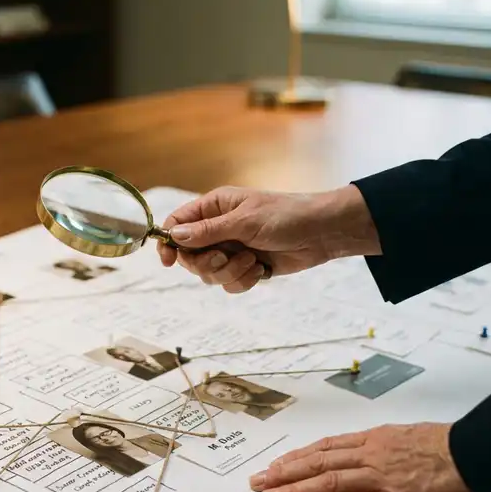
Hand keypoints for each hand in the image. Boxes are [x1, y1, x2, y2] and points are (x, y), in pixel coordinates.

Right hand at [157, 185, 379, 293]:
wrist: (321, 233)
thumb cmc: (286, 216)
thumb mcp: (244, 221)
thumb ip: (208, 231)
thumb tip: (175, 236)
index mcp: (214, 207)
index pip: (177, 224)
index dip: (169, 243)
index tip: (169, 260)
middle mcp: (218, 228)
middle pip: (190, 255)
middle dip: (207, 263)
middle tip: (226, 258)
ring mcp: (232, 249)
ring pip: (209, 274)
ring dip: (229, 273)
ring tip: (252, 262)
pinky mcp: (245, 267)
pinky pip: (229, 284)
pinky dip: (243, 281)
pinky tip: (261, 270)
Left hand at [248, 423, 482, 491]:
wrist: (478, 452)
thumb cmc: (450, 444)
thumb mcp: (410, 435)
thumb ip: (386, 444)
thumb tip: (370, 450)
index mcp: (375, 438)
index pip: (327, 447)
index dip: (298, 457)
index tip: (277, 464)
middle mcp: (371, 454)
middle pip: (318, 462)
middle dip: (285, 472)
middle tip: (258, 481)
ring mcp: (381, 477)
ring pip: (329, 482)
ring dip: (296, 491)